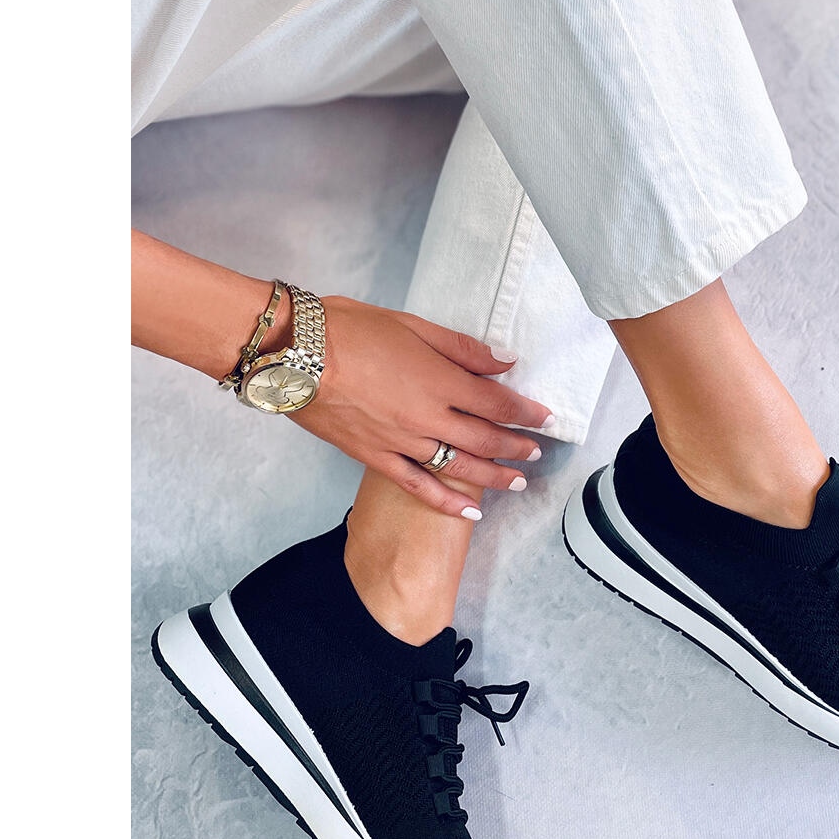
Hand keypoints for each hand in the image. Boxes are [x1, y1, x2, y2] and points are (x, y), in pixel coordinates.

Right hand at [290, 297, 552, 517]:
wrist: (293, 355)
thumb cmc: (350, 330)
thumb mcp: (413, 326)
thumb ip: (462, 348)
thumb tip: (505, 361)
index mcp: (440, 380)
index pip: (497, 403)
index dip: (526, 412)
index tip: (546, 417)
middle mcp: (428, 417)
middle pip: (486, 438)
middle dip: (517, 445)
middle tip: (537, 451)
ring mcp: (403, 442)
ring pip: (460, 467)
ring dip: (495, 476)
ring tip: (519, 481)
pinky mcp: (376, 458)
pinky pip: (419, 486)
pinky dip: (447, 502)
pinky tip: (470, 513)